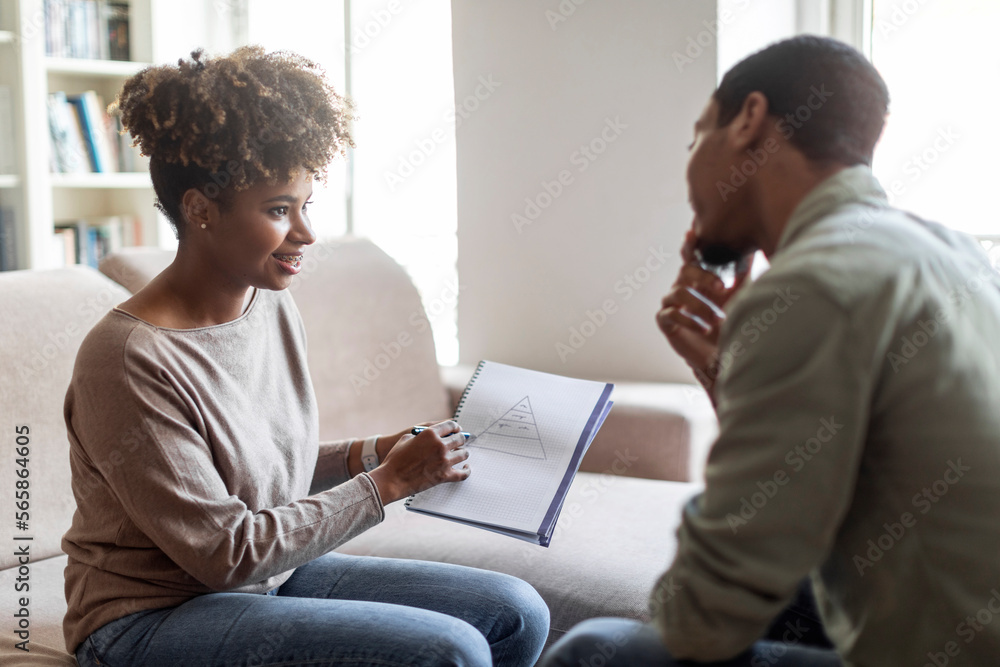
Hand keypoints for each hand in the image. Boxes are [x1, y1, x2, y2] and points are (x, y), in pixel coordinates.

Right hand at [367, 421, 469, 503]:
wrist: (391, 480)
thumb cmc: (395, 459)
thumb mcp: (406, 439)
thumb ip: (421, 435)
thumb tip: (432, 435)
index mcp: (430, 433)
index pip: (450, 425)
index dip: (455, 427)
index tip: (457, 429)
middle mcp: (440, 445)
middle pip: (460, 438)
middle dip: (460, 439)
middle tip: (460, 442)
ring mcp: (444, 461)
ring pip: (463, 454)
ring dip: (462, 453)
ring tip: (461, 454)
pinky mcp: (445, 476)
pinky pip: (463, 473)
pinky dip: (467, 470)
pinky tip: (466, 468)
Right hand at [656, 229, 752, 392]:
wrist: (723, 352)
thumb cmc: (731, 319)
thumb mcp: (741, 294)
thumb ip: (743, 273)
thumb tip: (753, 251)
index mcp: (698, 277)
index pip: (691, 256)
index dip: (689, 245)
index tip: (693, 233)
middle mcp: (682, 286)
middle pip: (685, 271)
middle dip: (704, 276)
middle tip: (723, 287)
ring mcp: (672, 303)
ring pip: (680, 293)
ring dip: (702, 305)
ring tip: (719, 320)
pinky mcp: (666, 322)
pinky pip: (671, 314)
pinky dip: (690, 321)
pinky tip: (705, 329)